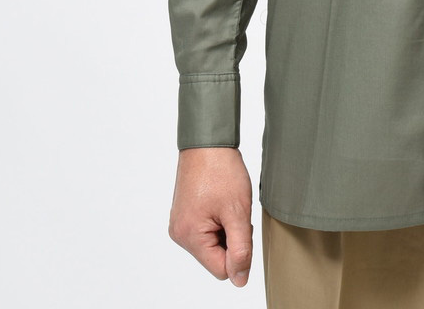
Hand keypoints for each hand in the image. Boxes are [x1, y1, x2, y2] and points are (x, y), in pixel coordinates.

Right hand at [167, 147, 253, 286]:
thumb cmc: (221, 172)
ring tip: (229, 204)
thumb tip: (239, 280)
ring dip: (226, 228)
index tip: (243, 226)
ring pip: (212, 243)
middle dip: (232, 238)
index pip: (221, 269)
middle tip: (236, 211)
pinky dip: (218, 220)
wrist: (208, 142)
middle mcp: (180, 234)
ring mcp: (180, 223)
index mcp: (190, 237)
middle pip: (215, 256)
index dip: (239, 252)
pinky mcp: (184, 214)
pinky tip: (222, 201)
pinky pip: (205, 230)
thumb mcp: (238, 212)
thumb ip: (240, 250)